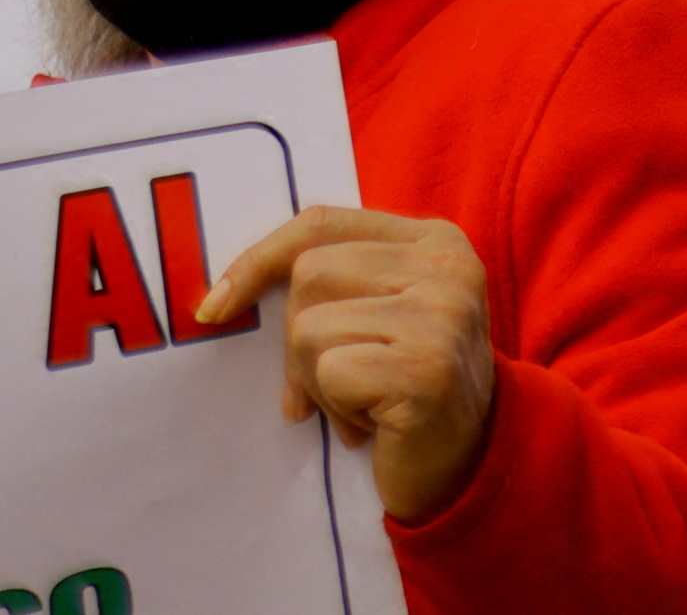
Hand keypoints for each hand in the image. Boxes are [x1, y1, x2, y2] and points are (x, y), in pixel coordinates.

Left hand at [196, 205, 494, 524]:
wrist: (470, 463)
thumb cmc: (408, 389)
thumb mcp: (382, 315)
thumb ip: (336, 285)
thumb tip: (224, 296)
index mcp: (435, 241)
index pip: (323, 223)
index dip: (259, 259)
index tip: (215, 306)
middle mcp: (446, 265)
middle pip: (310, 273)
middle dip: (297, 341)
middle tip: (330, 384)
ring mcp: (442, 312)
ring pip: (311, 327)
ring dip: (317, 381)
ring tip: (359, 404)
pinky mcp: (426, 366)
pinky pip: (330, 373)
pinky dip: (335, 408)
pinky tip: (371, 422)